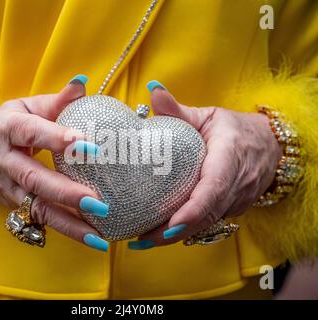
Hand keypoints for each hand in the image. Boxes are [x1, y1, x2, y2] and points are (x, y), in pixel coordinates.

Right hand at [0, 76, 109, 250]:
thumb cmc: (8, 124)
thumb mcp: (27, 107)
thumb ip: (56, 101)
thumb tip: (83, 83)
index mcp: (7, 128)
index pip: (32, 132)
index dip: (58, 139)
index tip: (90, 147)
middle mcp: (2, 160)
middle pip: (33, 178)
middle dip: (66, 193)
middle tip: (98, 202)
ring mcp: (4, 186)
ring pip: (35, 208)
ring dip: (68, 223)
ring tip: (98, 235)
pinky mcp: (9, 204)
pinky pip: (36, 219)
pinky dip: (62, 229)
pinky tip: (89, 237)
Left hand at [130, 82, 281, 248]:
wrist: (269, 144)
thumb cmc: (234, 129)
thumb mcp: (207, 116)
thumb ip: (178, 109)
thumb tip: (152, 90)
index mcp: (229, 155)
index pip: (214, 187)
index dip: (192, 210)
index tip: (168, 224)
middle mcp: (238, 182)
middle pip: (208, 214)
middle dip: (175, 231)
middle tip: (143, 239)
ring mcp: (239, 199)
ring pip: (208, 223)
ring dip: (178, 235)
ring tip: (145, 239)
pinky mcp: (234, 207)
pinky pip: (210, 222)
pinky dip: (188, 230)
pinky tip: (162, 233)